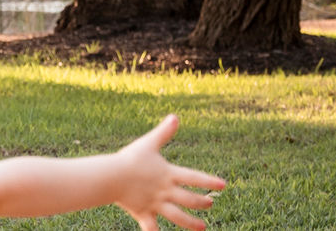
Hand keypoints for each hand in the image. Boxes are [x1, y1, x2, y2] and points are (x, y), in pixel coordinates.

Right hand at [114, 115, 226, 230]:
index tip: (224, 184)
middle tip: (210, 203)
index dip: (209, 181)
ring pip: (178, 216)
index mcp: (168, 174)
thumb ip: (163, 132)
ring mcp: (155, 204)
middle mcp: (165, 191)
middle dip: (202, 202)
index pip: (194, 177)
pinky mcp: (143, 213)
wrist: (111, 176)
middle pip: (189, 199)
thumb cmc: (130, 158)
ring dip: (191, 223)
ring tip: (202, 227)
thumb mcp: (148, 143)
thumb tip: (175, 117)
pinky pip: (152, 226)